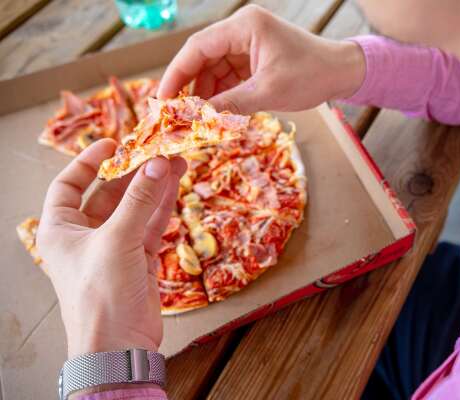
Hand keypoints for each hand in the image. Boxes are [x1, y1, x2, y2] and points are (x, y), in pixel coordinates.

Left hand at [36, 139, 186, 357]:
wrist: (118, 345)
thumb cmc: (100, 294)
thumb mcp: (116, 240)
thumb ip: (139, 200)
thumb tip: (158, 163)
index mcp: (60, 229)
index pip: (68, 185)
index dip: (89, 162)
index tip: (113, 143)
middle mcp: (84, 235)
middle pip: (108, 193)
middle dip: (133, 172)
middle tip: (157, 151)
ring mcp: (113, 247)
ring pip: (134, 208)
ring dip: (154, 187)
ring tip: (176, 161)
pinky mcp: (137, 260)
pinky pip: (150, 225)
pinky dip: (163, 206)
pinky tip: (176, 186)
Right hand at [157, 4, 365, 113]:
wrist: (342, 73)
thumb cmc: (311, 76)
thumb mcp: (268, 92)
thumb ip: (230, 104)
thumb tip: (197, 120)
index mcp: (244, 26)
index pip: (198, 48)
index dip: (176, 74)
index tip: (162, 100)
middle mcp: (242, 30)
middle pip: (203, 58)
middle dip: (190, 87)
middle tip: (176, 115)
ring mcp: (248, 44)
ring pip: (214, 70)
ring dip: (206, 95)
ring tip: (196, 121)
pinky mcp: (254, 59)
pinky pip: (229, 76)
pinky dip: (222, 95)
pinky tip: (216, 114)